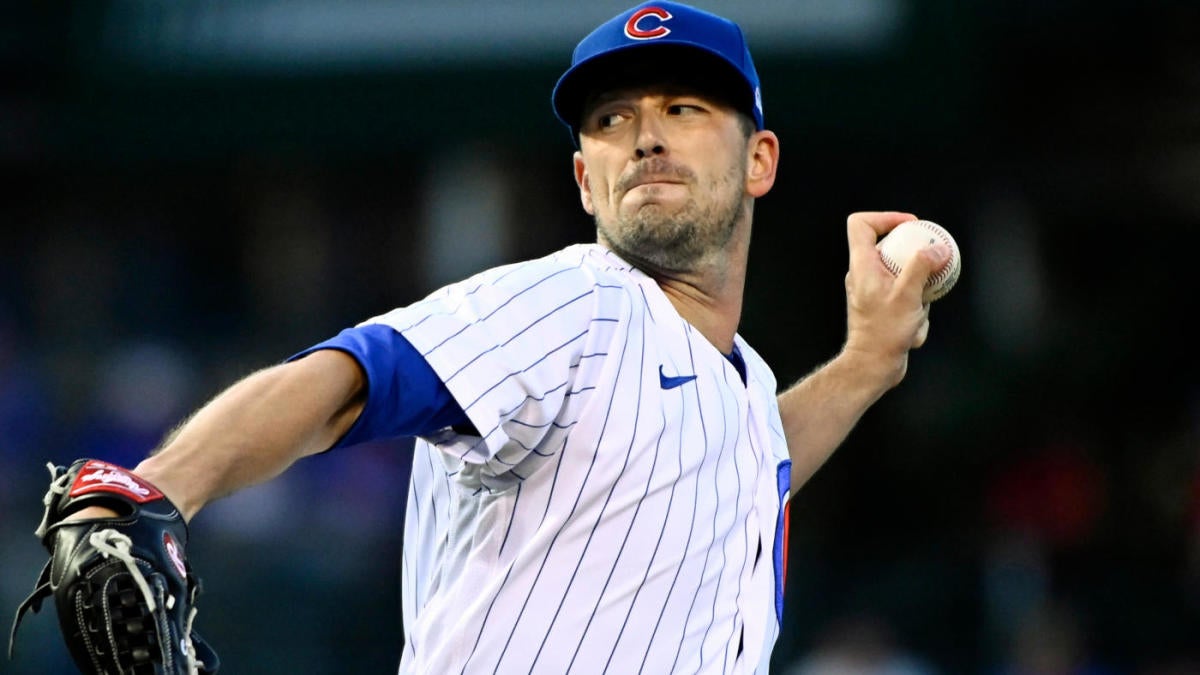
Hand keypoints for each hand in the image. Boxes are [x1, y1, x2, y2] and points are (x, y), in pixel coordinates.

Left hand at [841, 211, 948, 385]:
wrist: (873, 365)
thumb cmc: (884, 334)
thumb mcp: (908, 296)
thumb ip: (922, 267)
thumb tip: (937, 248)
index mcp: (861, 265)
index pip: (861, 224)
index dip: (886, 217)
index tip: (911, 225)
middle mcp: (862, 274)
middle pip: (886, 244)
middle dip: (913, 254)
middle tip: (932, 260)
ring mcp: (871, 288)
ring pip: (899, 270)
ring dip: (917, 284)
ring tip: (922, 302)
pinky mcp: (881, 303)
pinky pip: (903, 290)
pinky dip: (916, 301)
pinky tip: (918, 319)